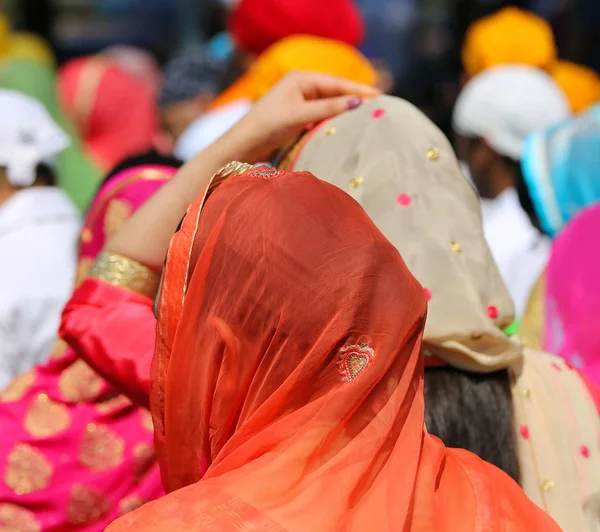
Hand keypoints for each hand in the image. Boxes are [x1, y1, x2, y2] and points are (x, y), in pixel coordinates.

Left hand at [221, 71, 380, 162]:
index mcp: (300, 78)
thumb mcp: (299, 116)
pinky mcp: (297, 118)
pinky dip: (334, 121)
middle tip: (380, 107)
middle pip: (335, 92)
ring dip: (346, 112)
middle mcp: (301, 87)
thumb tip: (356, 103)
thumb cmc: (266, 126)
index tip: (380, 97)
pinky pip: (321, 116)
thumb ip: (327, 109)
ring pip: (329, 105)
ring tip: (368, 118)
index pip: (336, 83)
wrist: (242, 145)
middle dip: (356, 100)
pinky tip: (346, 128)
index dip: (359, 90)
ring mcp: (299, 102)